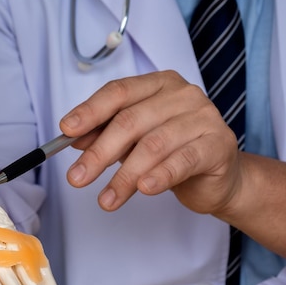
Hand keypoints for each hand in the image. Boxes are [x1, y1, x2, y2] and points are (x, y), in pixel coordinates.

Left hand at [60, 70, 240, 216]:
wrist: (218, 179)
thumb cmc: (173, 154)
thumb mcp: (134, 143)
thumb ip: (107, 135)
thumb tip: (74, 139)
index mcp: (159, 85)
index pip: (118, 92)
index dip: (90, 111)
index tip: (66, 131)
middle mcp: (182, 94)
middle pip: (131, 121)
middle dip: (99, 153)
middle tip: (77, 178)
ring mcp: (204, 117)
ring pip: (154, 145)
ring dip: (125, 176)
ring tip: (107, 199)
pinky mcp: (218, 145)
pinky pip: (183, 160)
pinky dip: (161, 176)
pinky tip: (144, 189)